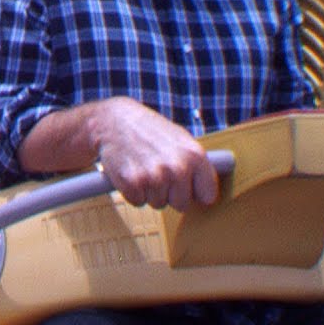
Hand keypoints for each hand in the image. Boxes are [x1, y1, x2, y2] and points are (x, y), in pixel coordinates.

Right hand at [91, 98, 219, 211]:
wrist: (115, 120)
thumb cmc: (150, 130)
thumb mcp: (181, 139)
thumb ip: (197, 165)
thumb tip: (209, 195)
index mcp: (196, 156)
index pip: (207, 196)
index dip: (194, 192)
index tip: (185, 184)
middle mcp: (178, 168)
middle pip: (181, 204)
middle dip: (169, 193)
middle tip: (157, 171)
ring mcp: (154, 176)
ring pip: (157, 203)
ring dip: (149, 191)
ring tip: (142, 166)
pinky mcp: (132, 183)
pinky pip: (137, 202)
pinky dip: (132, 191)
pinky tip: (131, 171)